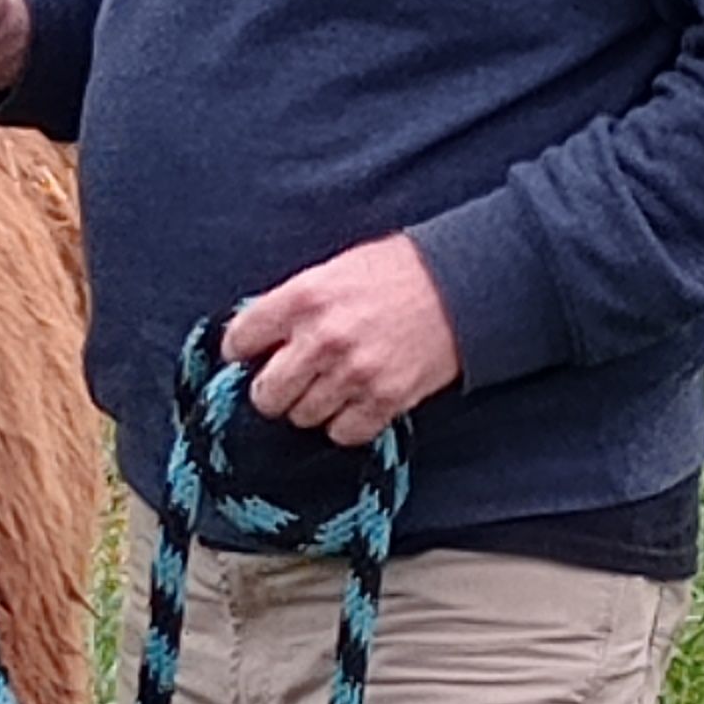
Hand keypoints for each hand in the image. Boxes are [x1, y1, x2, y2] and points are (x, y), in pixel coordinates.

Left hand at [223, 236, 460, 445]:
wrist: (464, 283)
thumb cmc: (399, 271)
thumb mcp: (335, 269)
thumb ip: (294, 303)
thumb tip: (259, 336)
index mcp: (303, 297)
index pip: (240, 339)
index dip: (242, 349)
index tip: (251, 354)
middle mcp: (323, 338)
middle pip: (266, 394)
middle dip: (273, 390)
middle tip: (290, 380)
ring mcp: (354, 373)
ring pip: (302, 417)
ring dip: (312, 407)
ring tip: (331, 386)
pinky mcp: (385, 399)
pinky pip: (343, 433)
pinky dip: (346, 424)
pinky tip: (356, 401)